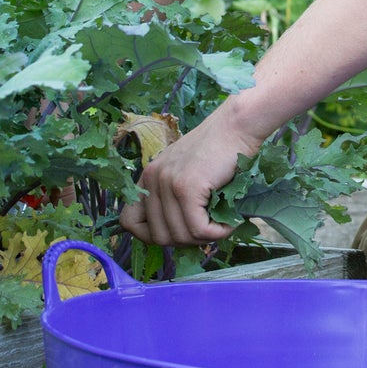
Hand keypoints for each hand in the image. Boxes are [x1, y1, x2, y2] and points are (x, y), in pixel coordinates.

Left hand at [118, 111, 262, 247]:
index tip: (178, 232)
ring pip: (180, 235)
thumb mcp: (185, 172)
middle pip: (158, 236)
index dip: (152, 236)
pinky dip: (217, 233)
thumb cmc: (219, 150)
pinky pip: (198, 229)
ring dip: (205, 238)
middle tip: (208, 230)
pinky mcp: (187, 187)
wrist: (237, 126)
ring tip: (222, 225)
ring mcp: (168, 183)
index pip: (130, 222)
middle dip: (185, 241)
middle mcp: (152, 179)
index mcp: (148, 177)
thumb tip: (176, 235)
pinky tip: (229, 223)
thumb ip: (173, 197)